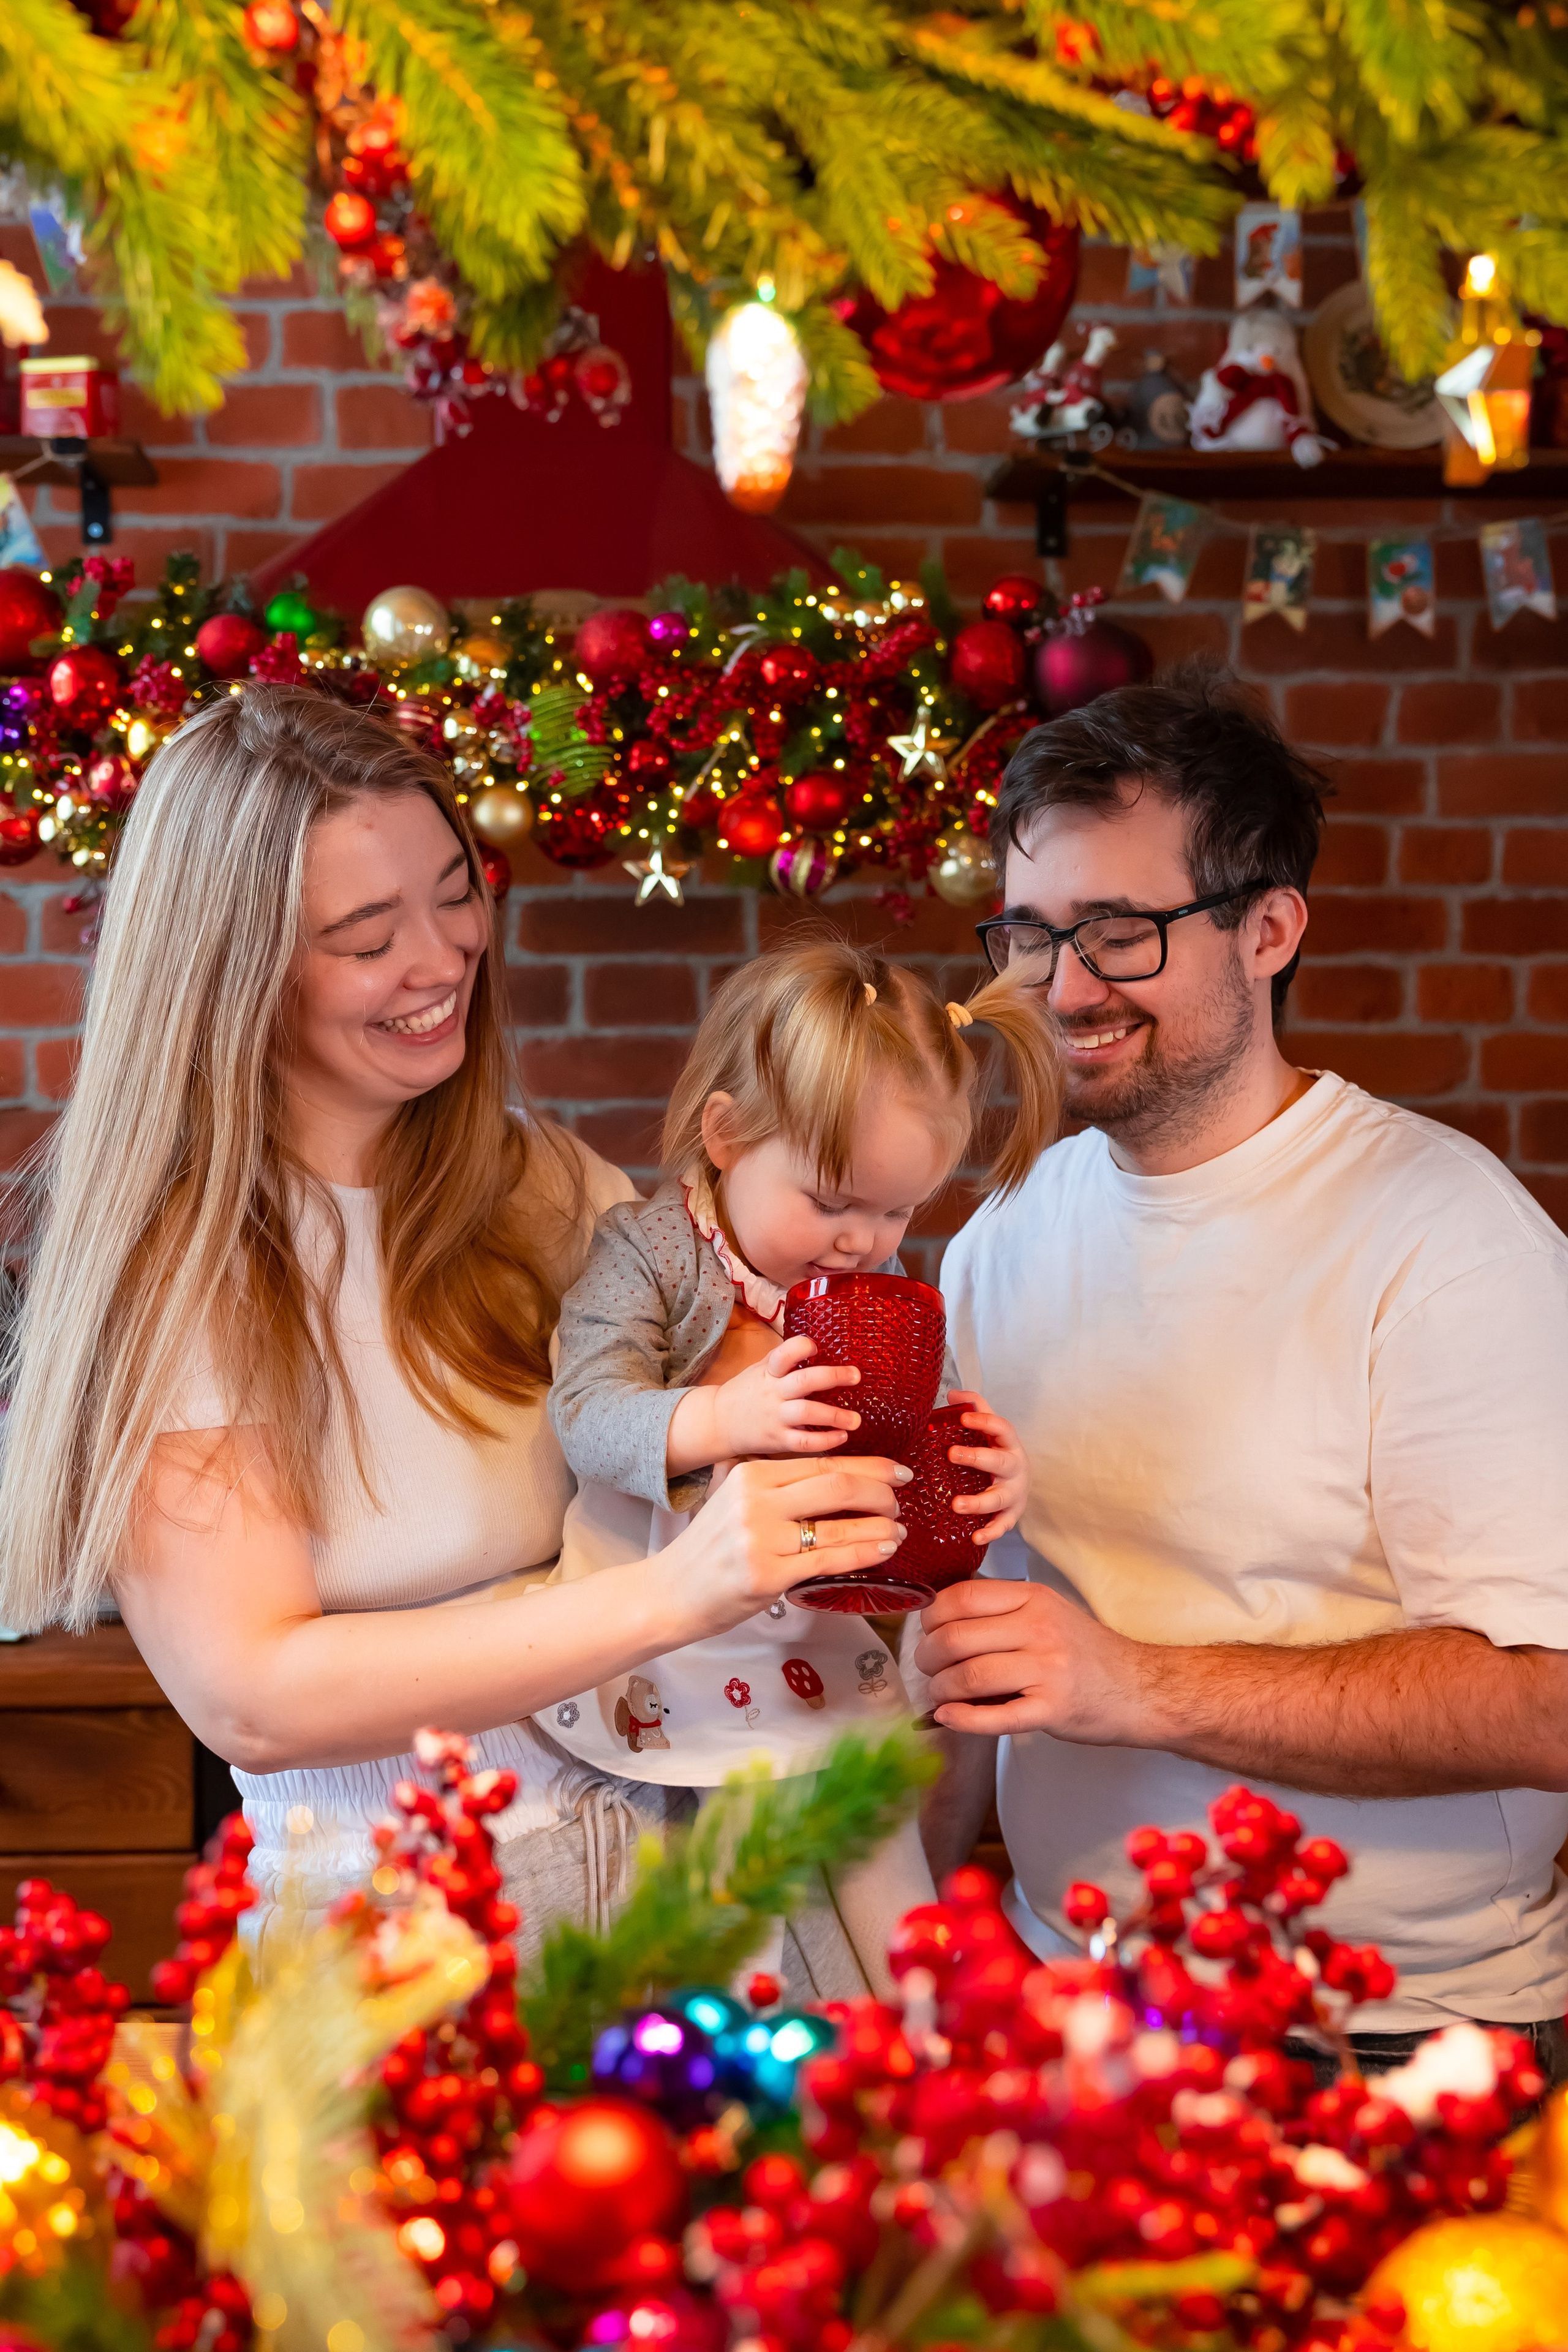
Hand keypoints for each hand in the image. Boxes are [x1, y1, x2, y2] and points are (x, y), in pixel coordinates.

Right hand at [669, 1455, 914, 1628]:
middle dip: (879, 1492)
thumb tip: (825, 1467)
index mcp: (750, 1474)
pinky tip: (883, 1550)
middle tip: (901, 1499)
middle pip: (836, 1486)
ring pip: (838, 1526)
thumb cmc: (707, 1548)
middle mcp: (755, 1500)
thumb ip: (766, 1477)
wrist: (669, 1593)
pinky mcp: (766, 1577)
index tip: (896, 1471)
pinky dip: (863, 1554)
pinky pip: (829, 1561)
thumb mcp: (729, 1496)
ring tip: (898, 1529)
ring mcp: (760, 1539)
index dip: (868, 1466)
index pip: (822, 1463)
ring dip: (878, 1526)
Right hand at [670, 1335, 863, 1472]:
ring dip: (835, 1416)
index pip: (783, 1354)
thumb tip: (822, 1345)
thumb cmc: (748, 1392)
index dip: (801, 1347)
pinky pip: (803, 1442)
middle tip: (855, 1376)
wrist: (718, 1422)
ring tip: (856, 1419)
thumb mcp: (760, 1369)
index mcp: (768, 1371)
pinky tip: (842, 1436)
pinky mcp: (777, 1440)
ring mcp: (775, 1417)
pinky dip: (825, 1440)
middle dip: (833, 1377)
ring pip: (807, 1413)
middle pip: (804, 1381)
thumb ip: (784, 1360)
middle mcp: (772, 1392)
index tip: (817, 1347)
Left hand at [913, 1575, 1144, 1740]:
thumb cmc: (1087, 1652)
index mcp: (1033, 1599)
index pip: (961, 1597)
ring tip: (938, 1695)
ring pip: (969, 1676)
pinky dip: (962, 1719)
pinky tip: (947, 1717)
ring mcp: (1047, 1670)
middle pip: (956, 1638)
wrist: (1143, 1689)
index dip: (931, 1617)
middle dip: (927, 1657)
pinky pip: (994, 1716)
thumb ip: (1003, 1612)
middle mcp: (1038, 1629)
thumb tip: (940, 1620)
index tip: (926, 1632)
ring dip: (940, 1690)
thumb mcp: (1049, 1613)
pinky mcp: (1052, 1710)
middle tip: (926, 1668)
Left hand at [944, 1391, 1027, 1543]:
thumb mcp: (991, 1430)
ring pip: (1000, 1498)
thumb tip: (951, 1393)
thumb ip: (975, 1408)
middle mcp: (1015, 1467)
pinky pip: (1003, 1525)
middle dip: (977, 1458)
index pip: (1001, 1427)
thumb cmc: (998, 1451)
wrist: (1020, 1482)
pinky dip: (991, 1532)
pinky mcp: (1012, 1515)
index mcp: (1009, 1443)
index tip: (963, 1416)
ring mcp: (1015, 1493)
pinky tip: (975, 1537)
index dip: (984, 1420)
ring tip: (956, 1505)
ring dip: (979, 1502)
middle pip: (1000, 1462)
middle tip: (952, 1454)